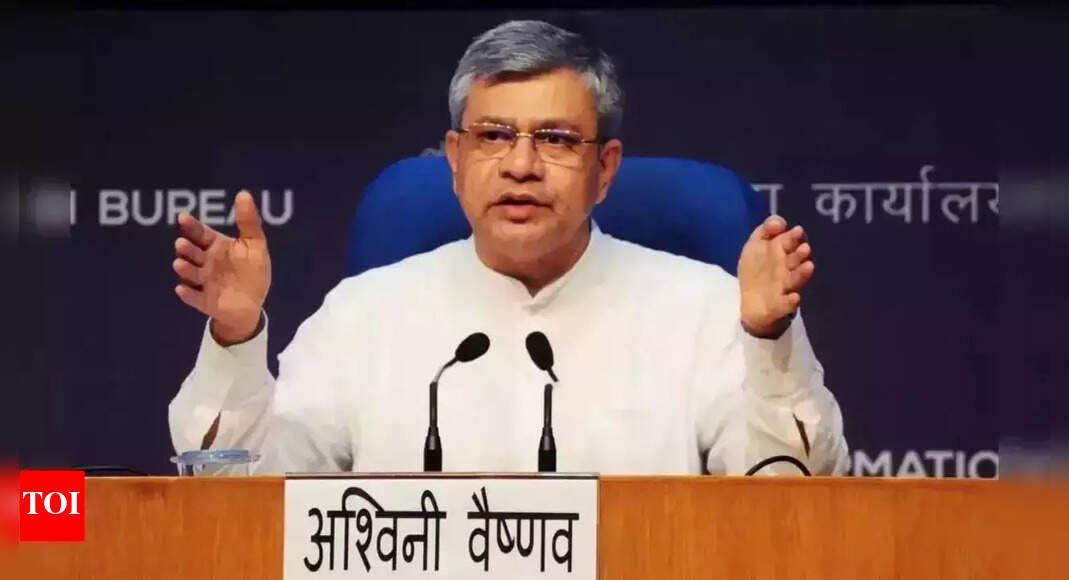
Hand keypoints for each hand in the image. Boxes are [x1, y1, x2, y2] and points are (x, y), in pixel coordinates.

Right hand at [173, 191, 271, 344]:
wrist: (252, 304)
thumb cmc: (251, 272)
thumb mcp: (255, 244)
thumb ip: (248, 221)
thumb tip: (243, 193)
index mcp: (216, 247)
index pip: (200, 233)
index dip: (191, 226)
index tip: (182, 218)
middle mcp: (205, 263)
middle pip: (192, 253)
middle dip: (186, 249)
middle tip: (182, 243)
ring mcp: (203, 282)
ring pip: (190, 274)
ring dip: (184, 269)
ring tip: (179, 263)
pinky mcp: (205, 301)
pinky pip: (194, 298)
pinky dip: (188, 294)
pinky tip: (182, 289)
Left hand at [737, 216, 814, 337]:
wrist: (751, 302)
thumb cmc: (756, 269)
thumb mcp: (755, 246)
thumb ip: (765, 230)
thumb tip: (779, 221)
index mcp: (780, 253)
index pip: (788, 242)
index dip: (792, 237)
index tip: (797, 231)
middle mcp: (786, 269)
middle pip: (794, 260)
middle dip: (799, 254)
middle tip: (804, 248)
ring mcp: (784, 287)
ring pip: (794, 279)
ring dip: (801, 273)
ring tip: (808, 266)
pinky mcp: (780, 305)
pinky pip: (786, 304)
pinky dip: (790, 302)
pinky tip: (794, 297)